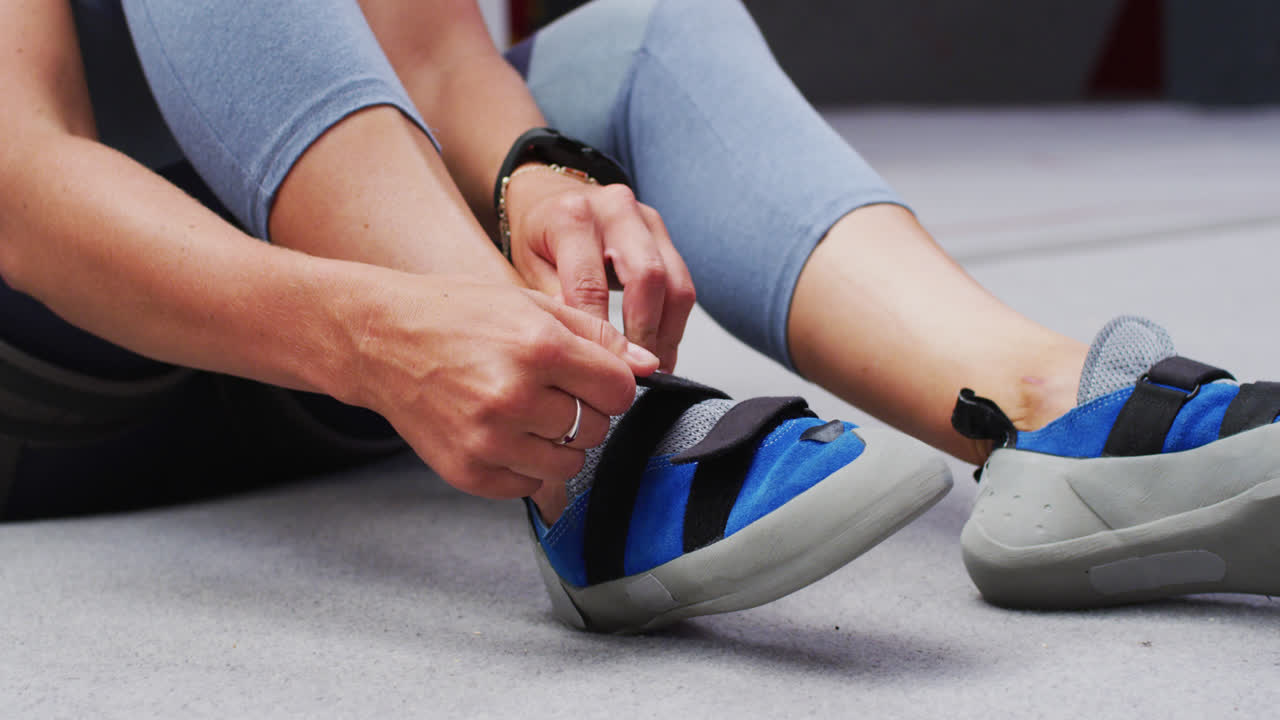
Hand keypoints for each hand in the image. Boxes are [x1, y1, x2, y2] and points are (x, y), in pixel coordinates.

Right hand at [344, 271, 658, 499]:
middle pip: (598, 429)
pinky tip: (501, 433)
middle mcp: (516, 398)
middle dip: (585, 411)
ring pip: (569, 464)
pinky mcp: (468, 472)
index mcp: (539, 349)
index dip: (611, 384)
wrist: (380, 340)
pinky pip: (530, 487)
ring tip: (525, 412)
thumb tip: (648, 366)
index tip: (592, 378)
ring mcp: (489, 440)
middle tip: (549, 390)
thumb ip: (596, 336)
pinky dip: (525, 466)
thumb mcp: (531, 305)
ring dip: (559, 443)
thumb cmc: (455, 315)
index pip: (620, 391)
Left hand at [502, 165, 695, 371]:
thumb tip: (583, 346)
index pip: (592, 284)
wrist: (548, 194)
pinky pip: (682, 280)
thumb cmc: (536, 233)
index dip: (601, 333)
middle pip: (648, 277)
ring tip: (653, 365)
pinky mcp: (662, 232)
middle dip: (644, 333)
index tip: (603, 368)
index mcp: (572, 217)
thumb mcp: (526, 266)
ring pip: (675, 281)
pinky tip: (660, 346)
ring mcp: (645, 218)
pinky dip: (673, 319)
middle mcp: (615, 209)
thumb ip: (554, 303)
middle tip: (633, 370)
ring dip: (667, 331)